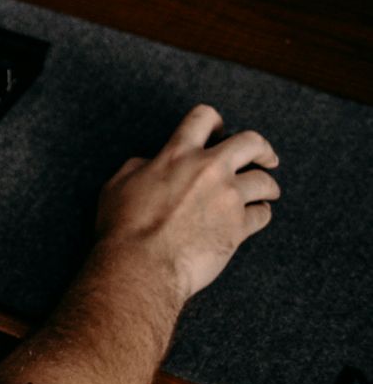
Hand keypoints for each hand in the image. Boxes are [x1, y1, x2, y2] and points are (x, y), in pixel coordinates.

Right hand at [95, 105, 280, 302]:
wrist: (141, 265)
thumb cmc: (123, 227)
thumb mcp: (118, 184)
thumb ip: (139, 166)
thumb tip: (150, 163)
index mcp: (177, 155)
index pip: (203, 118)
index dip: (215, 121)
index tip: (220, 132)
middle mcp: (208, 170)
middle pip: (252, 142)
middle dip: (262, 148)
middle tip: (265, 157)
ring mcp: (227, 198)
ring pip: (264, 181)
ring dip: (266, 187)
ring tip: (265, 193)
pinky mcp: (239, 227)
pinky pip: (263, 215)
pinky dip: (260, 215)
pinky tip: (253, 218)